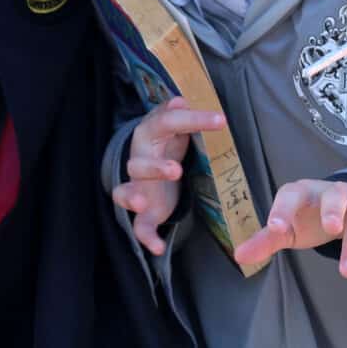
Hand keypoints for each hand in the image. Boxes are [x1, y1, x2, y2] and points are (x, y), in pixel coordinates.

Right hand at [112, 96, 225, 255]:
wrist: (155, 173)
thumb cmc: (168, 147)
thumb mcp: (174, 129)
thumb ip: (179, 118)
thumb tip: (179, 100)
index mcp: (149, 136)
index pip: (167, 124)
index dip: (193, 121)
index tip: (221, 120)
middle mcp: (138, 162)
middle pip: (138, 163)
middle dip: (154, 168)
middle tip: (175, 170)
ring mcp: (138, 189)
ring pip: (125, 193)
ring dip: (133, 196)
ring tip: (142, 203)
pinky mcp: (144, 213)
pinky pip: (139, 227)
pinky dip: (146, 238)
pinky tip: (158, 248)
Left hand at [233, 179, 346, 278]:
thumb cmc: (312, 218)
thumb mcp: (290, 228)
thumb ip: (267, 240)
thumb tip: (239, 256)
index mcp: (304, 192)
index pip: (290, 195)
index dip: (282, 209)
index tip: (276, 228)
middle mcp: (334, 189)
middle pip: (334, 195)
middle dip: (333, 210)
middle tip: (331, 230)